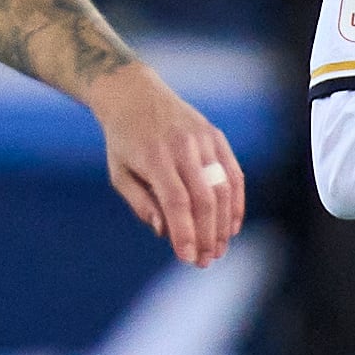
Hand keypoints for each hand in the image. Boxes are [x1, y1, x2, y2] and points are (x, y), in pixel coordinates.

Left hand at [86, 65, 243, 264]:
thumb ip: (141, 203)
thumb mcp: (119, 173)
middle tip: (205, 261)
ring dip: (223, 224)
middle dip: (207, 235)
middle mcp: (182, 146)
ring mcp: (202, 139)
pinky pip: (233, 173)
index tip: (187, 258)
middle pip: (203, 198)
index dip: (185, 232)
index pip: (176, 201)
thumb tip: (164, 231)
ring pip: (222, 188)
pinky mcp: (215, 136)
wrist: (134, 94)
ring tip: (218, 249)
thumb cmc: (123, 140)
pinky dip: (236, 202)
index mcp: (154, 156)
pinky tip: (231, 226)